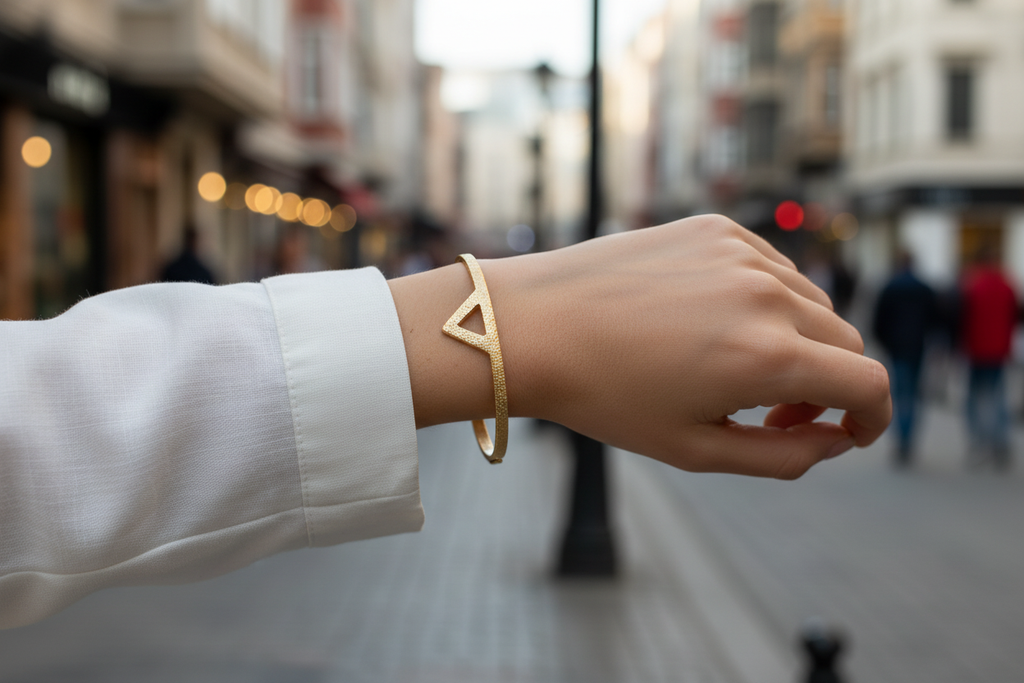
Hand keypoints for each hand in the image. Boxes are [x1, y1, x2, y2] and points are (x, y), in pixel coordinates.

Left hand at [389, 215, 890, 478]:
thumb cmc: (605, 396)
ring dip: (798, 342)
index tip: (852, 434)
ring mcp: (742, 254)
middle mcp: (767, 295)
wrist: (533, 326)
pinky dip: (765, 300)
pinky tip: (713, 324)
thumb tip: (839, 441)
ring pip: (811, 303)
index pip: (869, 384)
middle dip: (828, 387)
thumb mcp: (696, 448)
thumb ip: (785, 456)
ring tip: (737, 371)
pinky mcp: (716, 228)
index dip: (873, 418)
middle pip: (844, 343)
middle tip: (775, 414)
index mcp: (769, 357)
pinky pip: (771, 268)